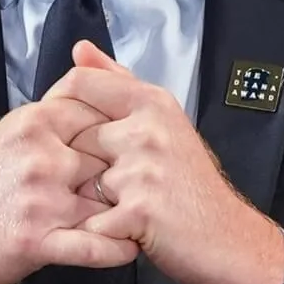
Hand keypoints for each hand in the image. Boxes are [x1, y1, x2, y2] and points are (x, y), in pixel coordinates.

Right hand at [0, 97, 139, 283]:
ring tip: (150, 215)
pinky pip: (92, 244)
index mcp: (37, 122)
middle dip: (129, 169)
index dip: (125, 126)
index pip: (101, 110)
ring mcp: (39, 197)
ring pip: (107, 198)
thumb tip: (99, 79)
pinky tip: (130, 246)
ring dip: (129, 210)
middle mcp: (40, 155)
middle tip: (151, 180)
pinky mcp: (36, 239)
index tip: (141, 139)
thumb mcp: (16, 131)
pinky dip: (117, 248)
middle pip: (110, 153)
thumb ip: (58, 109)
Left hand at [44, 41, 283, 283]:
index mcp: (153, 102)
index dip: (60, 104)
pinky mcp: (138, 209)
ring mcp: (143, 168)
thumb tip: (81, 49)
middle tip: (113, 182)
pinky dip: (100, 232)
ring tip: (123, 206)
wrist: (224, 234)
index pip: (82, 82)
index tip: (60, 125)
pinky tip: (124, 228)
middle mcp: (148, 128)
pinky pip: (89, 221)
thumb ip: (117, 83)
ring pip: (79, 182)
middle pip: (74, 136)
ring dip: (92, 201)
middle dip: (83, 165)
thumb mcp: (162, 119)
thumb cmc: (190, 181)